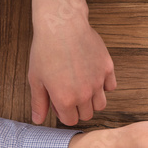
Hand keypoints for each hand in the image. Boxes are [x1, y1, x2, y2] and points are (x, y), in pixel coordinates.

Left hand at [29, 0, 116, 124]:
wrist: (63, 27)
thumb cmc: (46, 50)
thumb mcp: (36, 78)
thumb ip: (39, 102)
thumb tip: (39, 120)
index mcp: (65, 99)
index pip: (70, 120)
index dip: (63, 113)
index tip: (58, 101)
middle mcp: (85, 94)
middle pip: (87, 115)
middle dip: (78, 109)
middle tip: (69, 93)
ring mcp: (99, 82)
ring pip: (101, 104)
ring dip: (92, 101)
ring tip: (82, 87)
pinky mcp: (108, 69)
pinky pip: (111, 87)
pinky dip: (104, 86)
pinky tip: (92, 76)